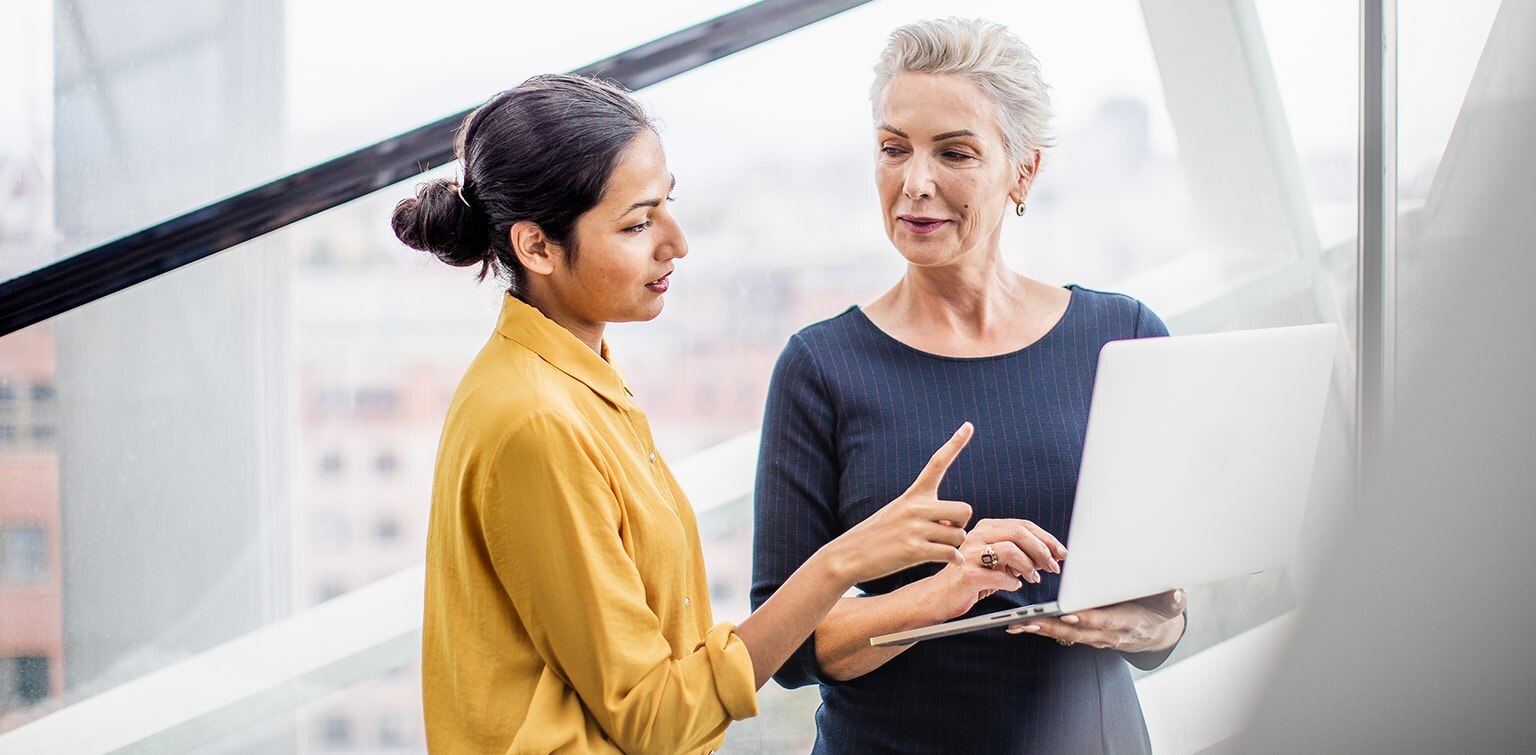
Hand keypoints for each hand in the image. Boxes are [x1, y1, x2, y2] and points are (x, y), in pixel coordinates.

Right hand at [823, 423, 975, 584]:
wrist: (847, 556)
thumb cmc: (876, 537)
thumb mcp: (897, 513)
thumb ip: (926, 513)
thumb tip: (953, 524)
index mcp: (913, 495)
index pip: (937, 463)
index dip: (955, 443)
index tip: (968, 425)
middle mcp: (915, 507)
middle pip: (965, 509)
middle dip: (961, 524)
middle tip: (946, 532)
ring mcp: (915, 529)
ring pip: (959, 535)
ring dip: (954, 545)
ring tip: (936, 549)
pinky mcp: (914, 550)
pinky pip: (951, 553)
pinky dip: (954, 559)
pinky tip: (947, 561)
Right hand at [916, 518, 1065, 619]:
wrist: (939, 596)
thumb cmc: (971, 578)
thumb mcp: (997, 561)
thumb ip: (1019, 554)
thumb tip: (1051, 554)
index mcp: (986, 528)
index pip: (1023, 525)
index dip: (1046, 538)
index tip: (1061, 552)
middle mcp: (978, 536)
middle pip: (1019, 533)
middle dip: (1042, 550)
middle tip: (1053, 567)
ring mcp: (970, 554)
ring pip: (1010, 550)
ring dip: (1029, 566)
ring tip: (1034, 579)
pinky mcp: (967, 574)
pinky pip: (999, 576)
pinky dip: (1012, 582)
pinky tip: (1014, 586)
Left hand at [1006, 589, 1186, 652]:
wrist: (1157, 631)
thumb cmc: (1161, 609)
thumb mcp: (1173, 602)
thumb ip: (1174, 598)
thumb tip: (1178, 593)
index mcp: (1129, 622)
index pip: (1105, 621)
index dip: (1087, 619)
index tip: (1069, 614)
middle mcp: (1109, 634)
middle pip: (1077, 631)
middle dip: (1051, 627)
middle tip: (1027, 622)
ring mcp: (1097, 638)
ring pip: (1065, 635)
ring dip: (1041, 630)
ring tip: (1016, 624)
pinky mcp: (1086, 636)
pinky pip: (1062, 635)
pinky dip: (1043, 630)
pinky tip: (1023, 625)